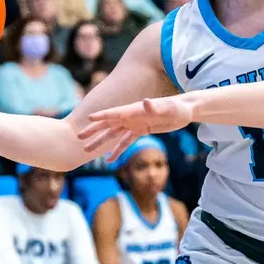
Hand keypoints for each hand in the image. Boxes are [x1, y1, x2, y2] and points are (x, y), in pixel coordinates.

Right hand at [79, 93, 198, 157]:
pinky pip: (125, 142)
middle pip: (109, 124)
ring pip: (113, 134)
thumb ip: (155, 107)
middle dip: (94, 130)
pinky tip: (110, 160)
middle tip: (79, 136)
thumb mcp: (168, 108)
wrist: (185, 110)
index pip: (115, 113)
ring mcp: (134, 124)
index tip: (89, 119)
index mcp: (135, 110)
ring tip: (87, 150)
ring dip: (101, 142)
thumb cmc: (177, 107)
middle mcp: (131, 116)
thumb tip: (145, 102)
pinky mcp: (141, 131)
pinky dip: (117, 150)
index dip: (103, 116)